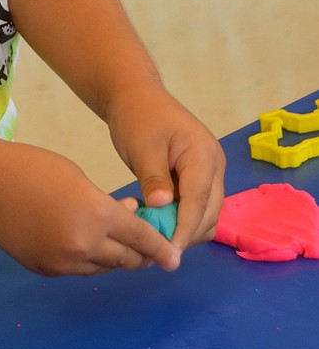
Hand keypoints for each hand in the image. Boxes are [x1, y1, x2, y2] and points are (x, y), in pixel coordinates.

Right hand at [0, 140, 181, 276]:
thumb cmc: (32, 167)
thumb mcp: (78, 177)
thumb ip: (106, 203)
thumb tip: (128, 219)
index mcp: (95, 215)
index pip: (141, 238)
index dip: (161, 248)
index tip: (175, 257)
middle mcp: (83, 246)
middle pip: (127, 260)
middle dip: (142, 254)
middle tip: (148, 243)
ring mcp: (62, 263)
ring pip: (103, 268)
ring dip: (114, 256)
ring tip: (114, 236)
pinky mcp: (45, 270)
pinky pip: (78, 269)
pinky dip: (87, 258)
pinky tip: (82, 238)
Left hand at [106, 82, 225, 254]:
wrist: (136, 96)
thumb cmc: (137, 117)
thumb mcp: (142, 147)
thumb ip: (153, 178)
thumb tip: (161, 207)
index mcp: (203, 153)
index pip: (199, 201)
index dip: (184, 229)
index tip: (169, 252)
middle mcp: (214, 165)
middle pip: (208, 212)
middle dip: (186, 233)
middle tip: (156, 248)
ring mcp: (210, 171)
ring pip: (206, 214)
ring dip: (185, 228)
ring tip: (155, 234)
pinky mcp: (200, 177)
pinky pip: (198, 206)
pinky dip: (182, 218)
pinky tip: (159, 220)